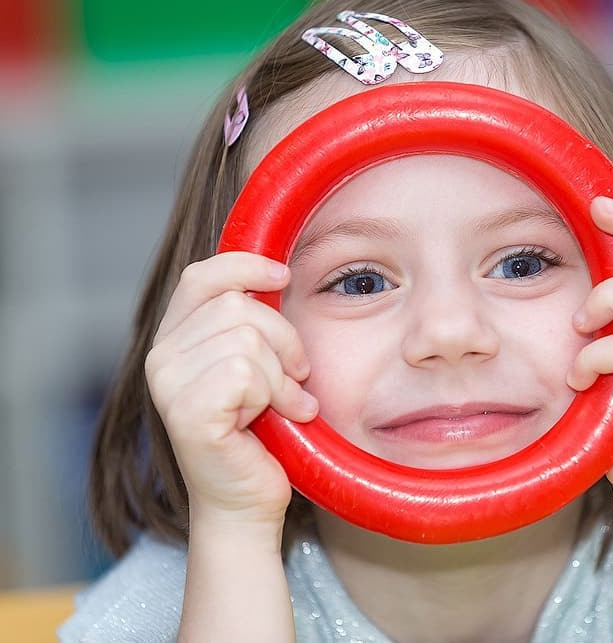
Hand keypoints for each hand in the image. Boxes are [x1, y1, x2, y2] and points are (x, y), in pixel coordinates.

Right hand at [145, 252, 317, 528]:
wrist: (248, 503)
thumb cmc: (258, 436)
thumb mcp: (256, 366)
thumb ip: (251, 325)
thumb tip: (276, 274)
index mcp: (174, 340)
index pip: (202, 276)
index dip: (245, 266)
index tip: (282, 276)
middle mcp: (161, 359)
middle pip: (239, 305)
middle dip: (283, 340)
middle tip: (294, 378)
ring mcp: (169, 386)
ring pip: (248, 339)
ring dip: (282, 375)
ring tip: (283, 404)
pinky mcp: (187, 413)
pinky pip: (247, 373)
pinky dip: (277, 396)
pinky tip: (277, 418)